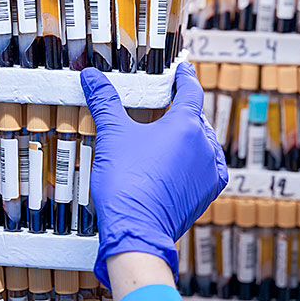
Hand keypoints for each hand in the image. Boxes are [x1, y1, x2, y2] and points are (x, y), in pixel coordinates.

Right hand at [81, 62, 227, 288]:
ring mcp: (208, 171)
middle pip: (196, 118)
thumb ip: (104, 101)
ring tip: (172, 135)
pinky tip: (184, 163)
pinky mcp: (207, 193)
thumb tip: (91, 76)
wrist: (137, 230)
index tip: (184, 70)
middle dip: (183, 110)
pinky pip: (208, 168)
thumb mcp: (112, 135)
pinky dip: (197, 161)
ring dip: (190, 136)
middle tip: (169, 104)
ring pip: (203, 143)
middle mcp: (204, 146)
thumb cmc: (126, 184)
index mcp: (186, 126)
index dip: (185, 77)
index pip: (191, 92)